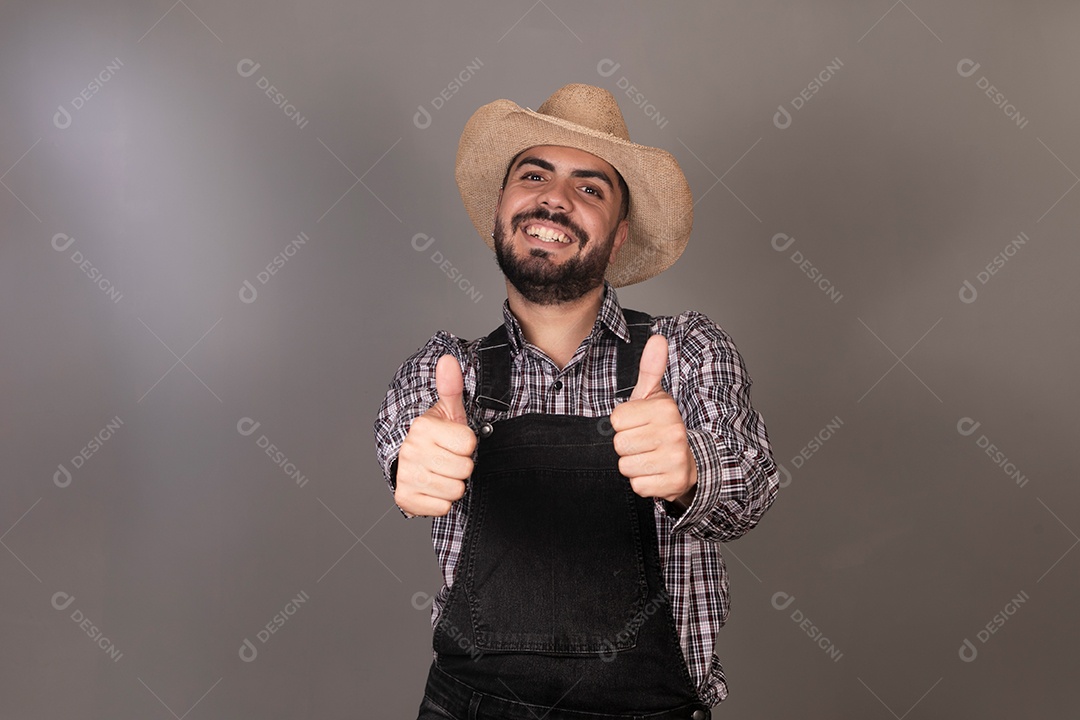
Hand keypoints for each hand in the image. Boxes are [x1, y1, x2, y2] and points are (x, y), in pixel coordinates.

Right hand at [394, 354, 475, 516]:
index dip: (468, 444)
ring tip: (444, 472)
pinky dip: (443, 501)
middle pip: (464, 469)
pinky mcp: (405, 498)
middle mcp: (411, 451)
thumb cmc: (438, 436)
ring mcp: (406, 475)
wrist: (413, 461)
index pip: (469, 444)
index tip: (456, 442)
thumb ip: (451, 386)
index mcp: (422, 428)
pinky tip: (435, 488)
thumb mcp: (449, 410)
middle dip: (462, 466)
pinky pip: (442, 507)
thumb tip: (448, 361)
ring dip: (454, 484)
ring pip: (455, 490)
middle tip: (450, 459)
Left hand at [610, 335, 697, 503]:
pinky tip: (655, 474)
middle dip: (627, 447)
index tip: (639, 425)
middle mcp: (673, 432)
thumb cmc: (663, 427)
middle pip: (619, 444)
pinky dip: (642, 483)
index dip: (623, 425)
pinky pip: (637, 486)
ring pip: (626, 466)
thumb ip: (651, 369)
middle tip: (644, 444)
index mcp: (664, 409)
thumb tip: (657, 338)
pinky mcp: (673, 484)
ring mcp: (675, 459)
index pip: (616, 420)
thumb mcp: (655, 397)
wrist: (692, 462)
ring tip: (649, 458)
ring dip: (633, 466)